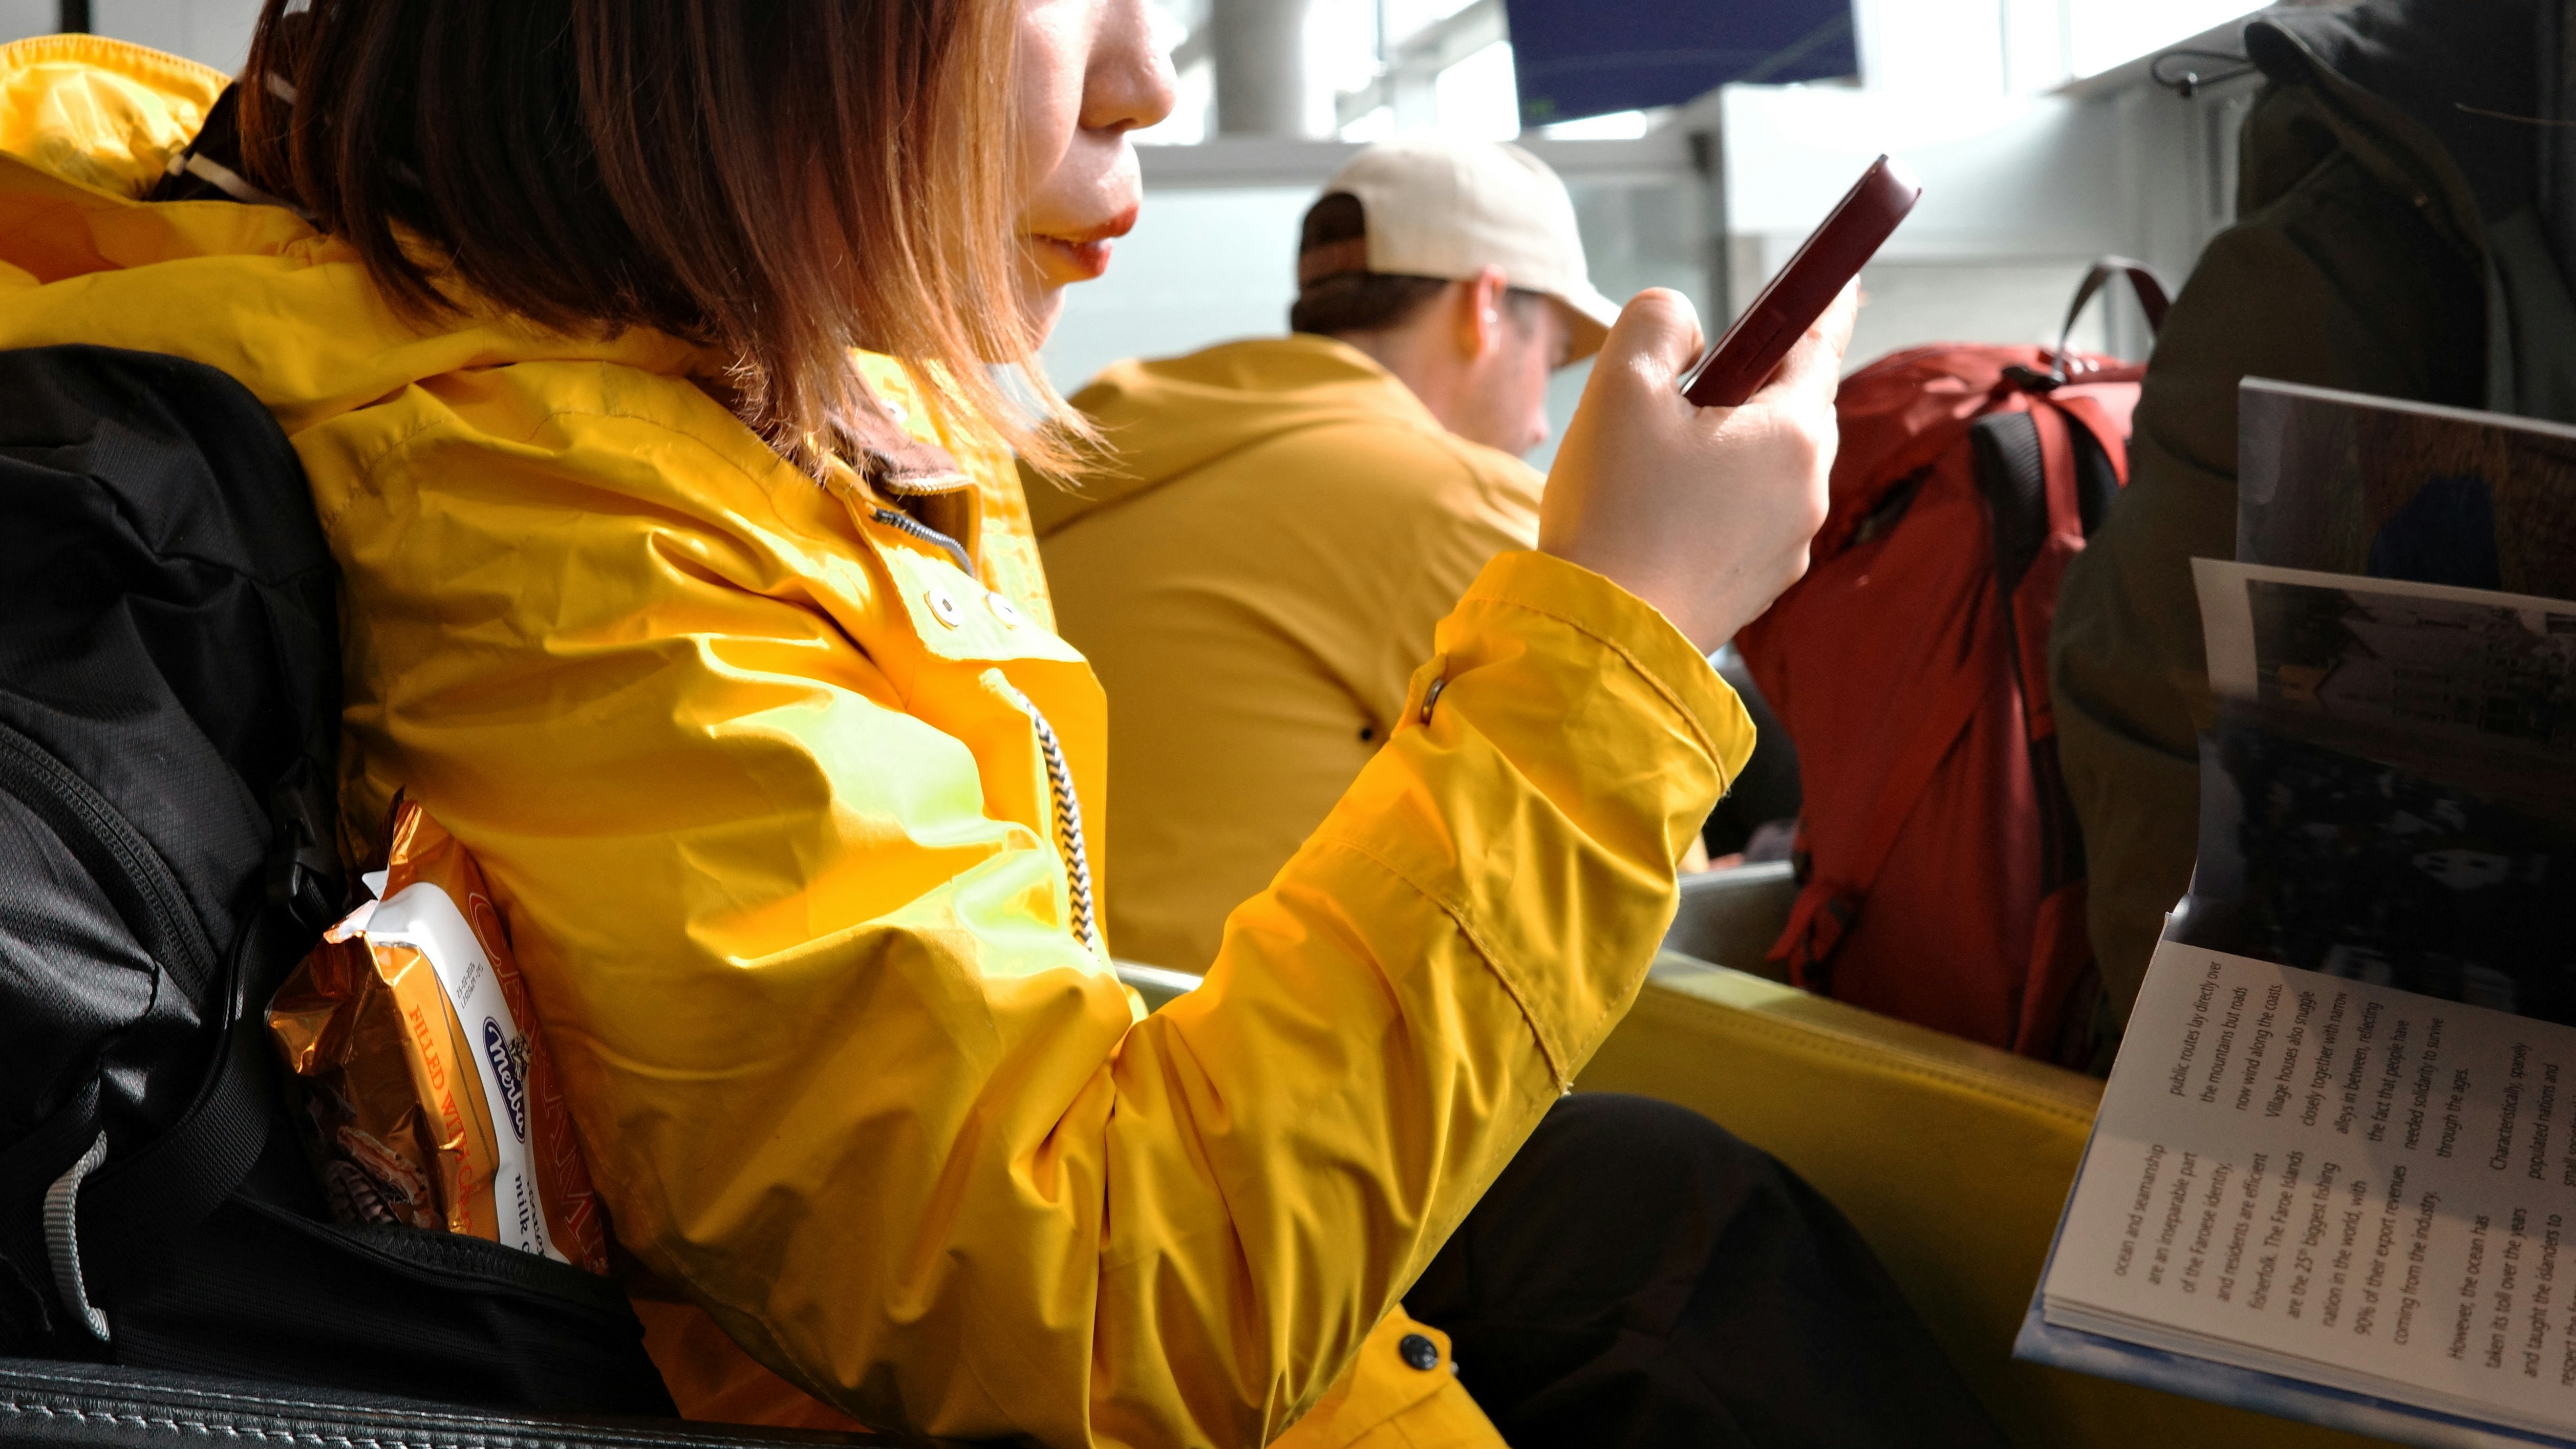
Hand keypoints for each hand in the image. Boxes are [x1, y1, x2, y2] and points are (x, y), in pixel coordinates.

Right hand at [1538, 284, 1855, 651]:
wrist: (1601, 641)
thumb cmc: (1614, 514)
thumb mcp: (1621, 386)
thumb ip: (1657, 322)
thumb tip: (1686, 328)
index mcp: (1792, 433)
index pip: (1820, 342)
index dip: (1823, 298)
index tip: (1838, 272)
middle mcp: (1807, 490)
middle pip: (1793, 405)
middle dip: (1750, 383)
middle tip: (1689, 380)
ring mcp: (1787, 545)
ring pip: (1766, 465)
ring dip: (1726, 445)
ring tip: (1655, 459)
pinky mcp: (1757, 585)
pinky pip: (1747, 517)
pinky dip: (1715, 499)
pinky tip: (1657, 512)